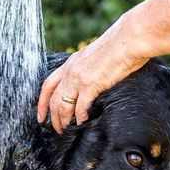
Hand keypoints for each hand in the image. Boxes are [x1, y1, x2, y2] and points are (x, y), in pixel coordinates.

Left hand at [37, 17, 149, 132]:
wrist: (129, 39)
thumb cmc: (119, 46)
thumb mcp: (94, 55)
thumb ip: (87, 68)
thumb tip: (90, 80)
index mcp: (70, 63)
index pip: (47, 86)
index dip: (41, 103)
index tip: (40, 115)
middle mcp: (70, 71)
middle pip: (53, 100)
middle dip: (53, 117)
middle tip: (57, 129)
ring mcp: (78, 78)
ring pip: (63, 106)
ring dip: (63, 121)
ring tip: (67, 130)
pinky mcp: (90, 84)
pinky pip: (80, 107)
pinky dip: (80, 118)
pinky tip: (82, 123)